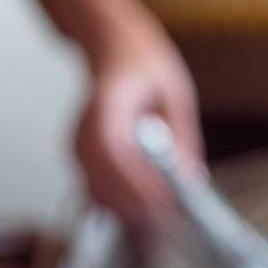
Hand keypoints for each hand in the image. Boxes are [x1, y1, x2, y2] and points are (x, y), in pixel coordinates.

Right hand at [33, 0, 199, 225]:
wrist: (112, 45)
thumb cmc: (144, 64)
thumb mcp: (175, 93)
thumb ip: (180, 137)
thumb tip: (190, 180)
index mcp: (109, 99)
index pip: (113, 149)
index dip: (135, 182)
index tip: (164, 204)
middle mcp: (84, 124)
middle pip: (99, 177)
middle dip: (134, 206)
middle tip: (170, 223)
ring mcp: (77, 141)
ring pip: (94, 187)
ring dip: (127, 209)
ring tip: (163, 222)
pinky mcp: (80, 155)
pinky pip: (94, 186)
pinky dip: (118, 203)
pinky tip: (145, 211)